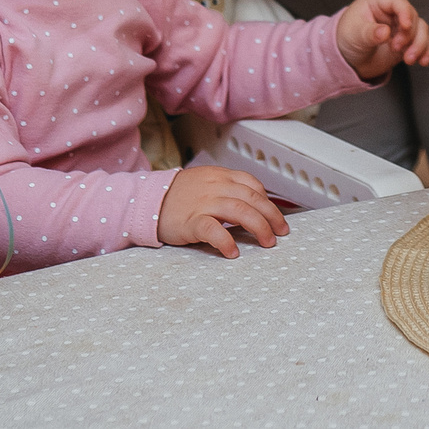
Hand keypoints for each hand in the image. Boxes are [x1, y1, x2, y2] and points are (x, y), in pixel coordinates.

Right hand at [155, 165, 288, 258]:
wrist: (148, 201)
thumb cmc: (178, 196)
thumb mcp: (205, 183)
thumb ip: (227, 189)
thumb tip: (253, 206)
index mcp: (220, 176)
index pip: (252, 184)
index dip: (268, 201)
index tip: (276, 217)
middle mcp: (215, 187)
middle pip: (252, 198)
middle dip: (271, 216)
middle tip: (281, 232)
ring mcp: (203, 203)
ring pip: (240, 211)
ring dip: (259, 227)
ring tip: (267, 242)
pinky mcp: (190, 221)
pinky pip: (213, 230)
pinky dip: (226, 240)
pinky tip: (233, 251)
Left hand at [335, 0, 428, 78]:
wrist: (348, 59)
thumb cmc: (346, 38)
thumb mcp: (354, 34)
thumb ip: (370, 33)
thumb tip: (384, 32)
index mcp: (377, 4)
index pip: (396, 1)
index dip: (404, 11)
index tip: (405, 26)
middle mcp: (392, 14)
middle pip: (412, 17)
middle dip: (409, 35)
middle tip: (396, 47)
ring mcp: (401, 29)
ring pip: (421, 30)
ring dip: (419, 45)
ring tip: (409, 58)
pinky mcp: (407, 43)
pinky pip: (424, 43)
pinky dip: (427, 51)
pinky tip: (422, 60)